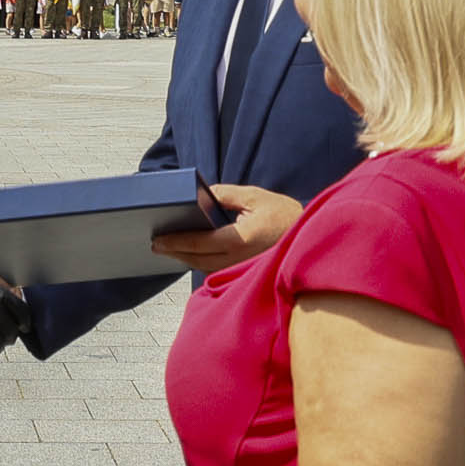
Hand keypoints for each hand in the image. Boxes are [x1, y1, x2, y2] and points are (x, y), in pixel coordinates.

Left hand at [151, 184, 303, 271]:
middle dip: (175, 252)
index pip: (201, 242)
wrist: (308, 236)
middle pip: (198, 259)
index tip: (159, 240)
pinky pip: (216, 269)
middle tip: (156, 245)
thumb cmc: (284, 215)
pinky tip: (190, 254)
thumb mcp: (255, 197)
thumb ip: (226, 194)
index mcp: (241, 239)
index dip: (177, 241)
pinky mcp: (245, 272)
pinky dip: (200, 262)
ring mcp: (242, 268)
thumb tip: (200, 193)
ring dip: (186, 259)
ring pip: (205, 268)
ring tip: (168, 249)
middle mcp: (240, 258)